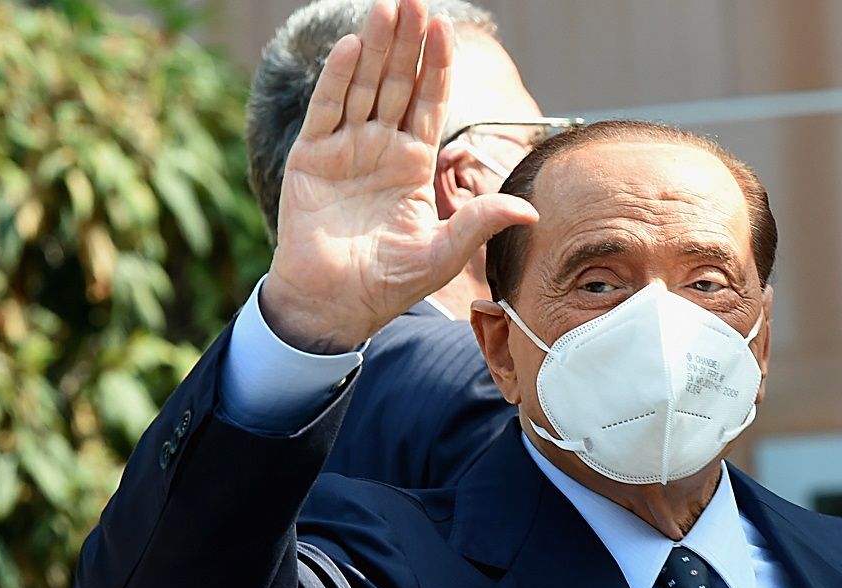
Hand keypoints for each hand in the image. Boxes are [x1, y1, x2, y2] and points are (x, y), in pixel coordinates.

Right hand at [260, 0, 537, 352]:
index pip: (430, 104)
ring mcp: (344, 149)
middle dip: (408, 43)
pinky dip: (338, 78)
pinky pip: (327, 109)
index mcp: (413, 165)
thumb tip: (531, 210)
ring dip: (376, 48)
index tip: (446, 28)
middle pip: (398, 84)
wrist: (334, 304)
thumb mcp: (441, 253)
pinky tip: (354, 46)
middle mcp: (380, 148)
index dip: (438, 66)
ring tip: (388, 8)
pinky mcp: (311, 157)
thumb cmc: (387, 284)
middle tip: (416, 0)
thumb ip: (479, 223)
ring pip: (364, 87)